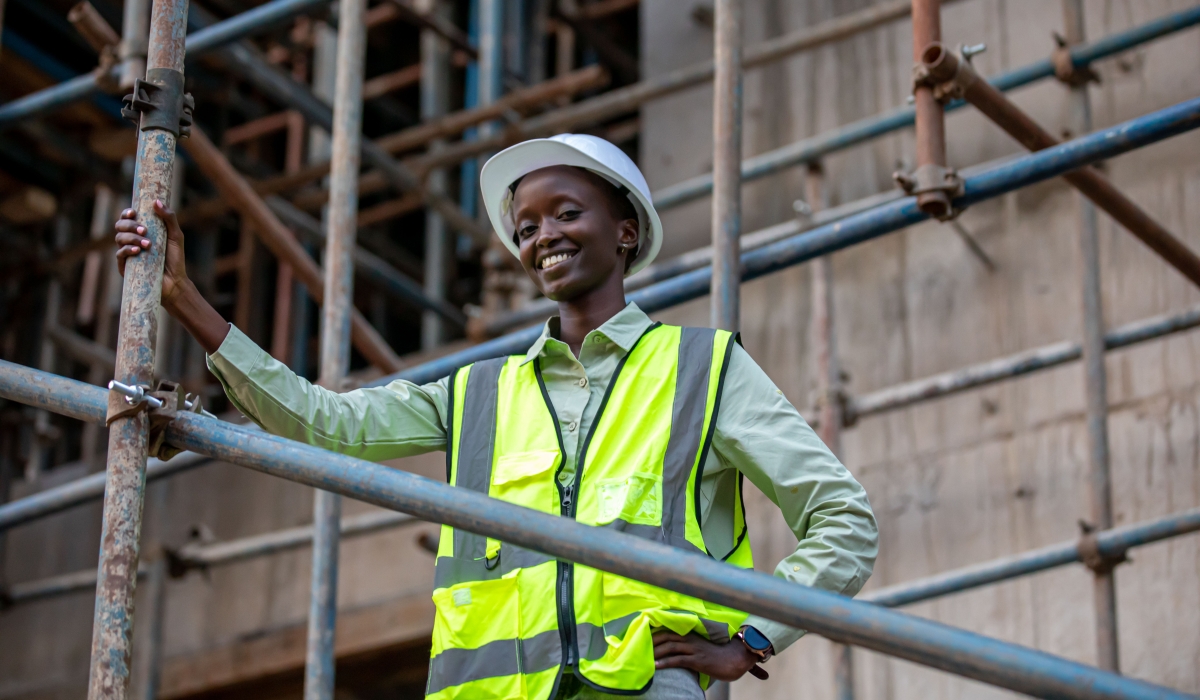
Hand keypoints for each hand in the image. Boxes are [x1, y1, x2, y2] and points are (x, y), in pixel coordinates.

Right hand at [115, 199, 189, 307]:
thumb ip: (169, 218)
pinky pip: (119, 254)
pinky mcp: (125, 266)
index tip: (133, 212)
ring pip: (119, 238)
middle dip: (130, 225)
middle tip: (144, 231)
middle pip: (120, 226)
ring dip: (132, 238)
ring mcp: (127, 253)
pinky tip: (138, 250)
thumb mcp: (175, 235)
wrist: (175, 281)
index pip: (127, 218)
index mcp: (141, 231)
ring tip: (148, 244)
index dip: (126, 213)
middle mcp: (132, 241)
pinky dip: (127, 250)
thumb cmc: (175, 258)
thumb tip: (156, 201)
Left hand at [652, 631, 766, 681]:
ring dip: (655, 652)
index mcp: (691, 635)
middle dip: (651, 641)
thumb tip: (677, 653)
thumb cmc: (719, 656)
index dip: (655, 633)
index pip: (669, 630)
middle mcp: (691, 639)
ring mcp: (695, 649)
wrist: (737, 659)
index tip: (643, 637)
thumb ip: (690, 648)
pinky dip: (665, 663)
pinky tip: (655, 667)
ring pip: (670, 647)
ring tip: (643, 658)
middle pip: (666, 636)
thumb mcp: (702, 648)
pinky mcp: (698, 660)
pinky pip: (678, 660)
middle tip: (638, 647)